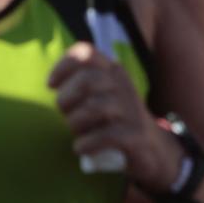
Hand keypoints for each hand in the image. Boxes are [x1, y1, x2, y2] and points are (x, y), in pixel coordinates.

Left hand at [48, 42, 177, 191]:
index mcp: (113, 71)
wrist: (152, 148)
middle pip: (87, 80)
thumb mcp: (102, 94)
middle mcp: (123, 85)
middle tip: (65, 114)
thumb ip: (82, 84)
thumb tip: (51, 85)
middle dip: (66, 99)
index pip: (86, 53)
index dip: (63, 66)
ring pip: (93, 107)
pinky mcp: (135, 135)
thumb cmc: (115, 120)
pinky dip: (87, 143)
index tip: (51, 85)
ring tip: (75, 133)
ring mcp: (131, 110)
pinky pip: (105, 135)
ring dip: (75, 123)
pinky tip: (80, 148)